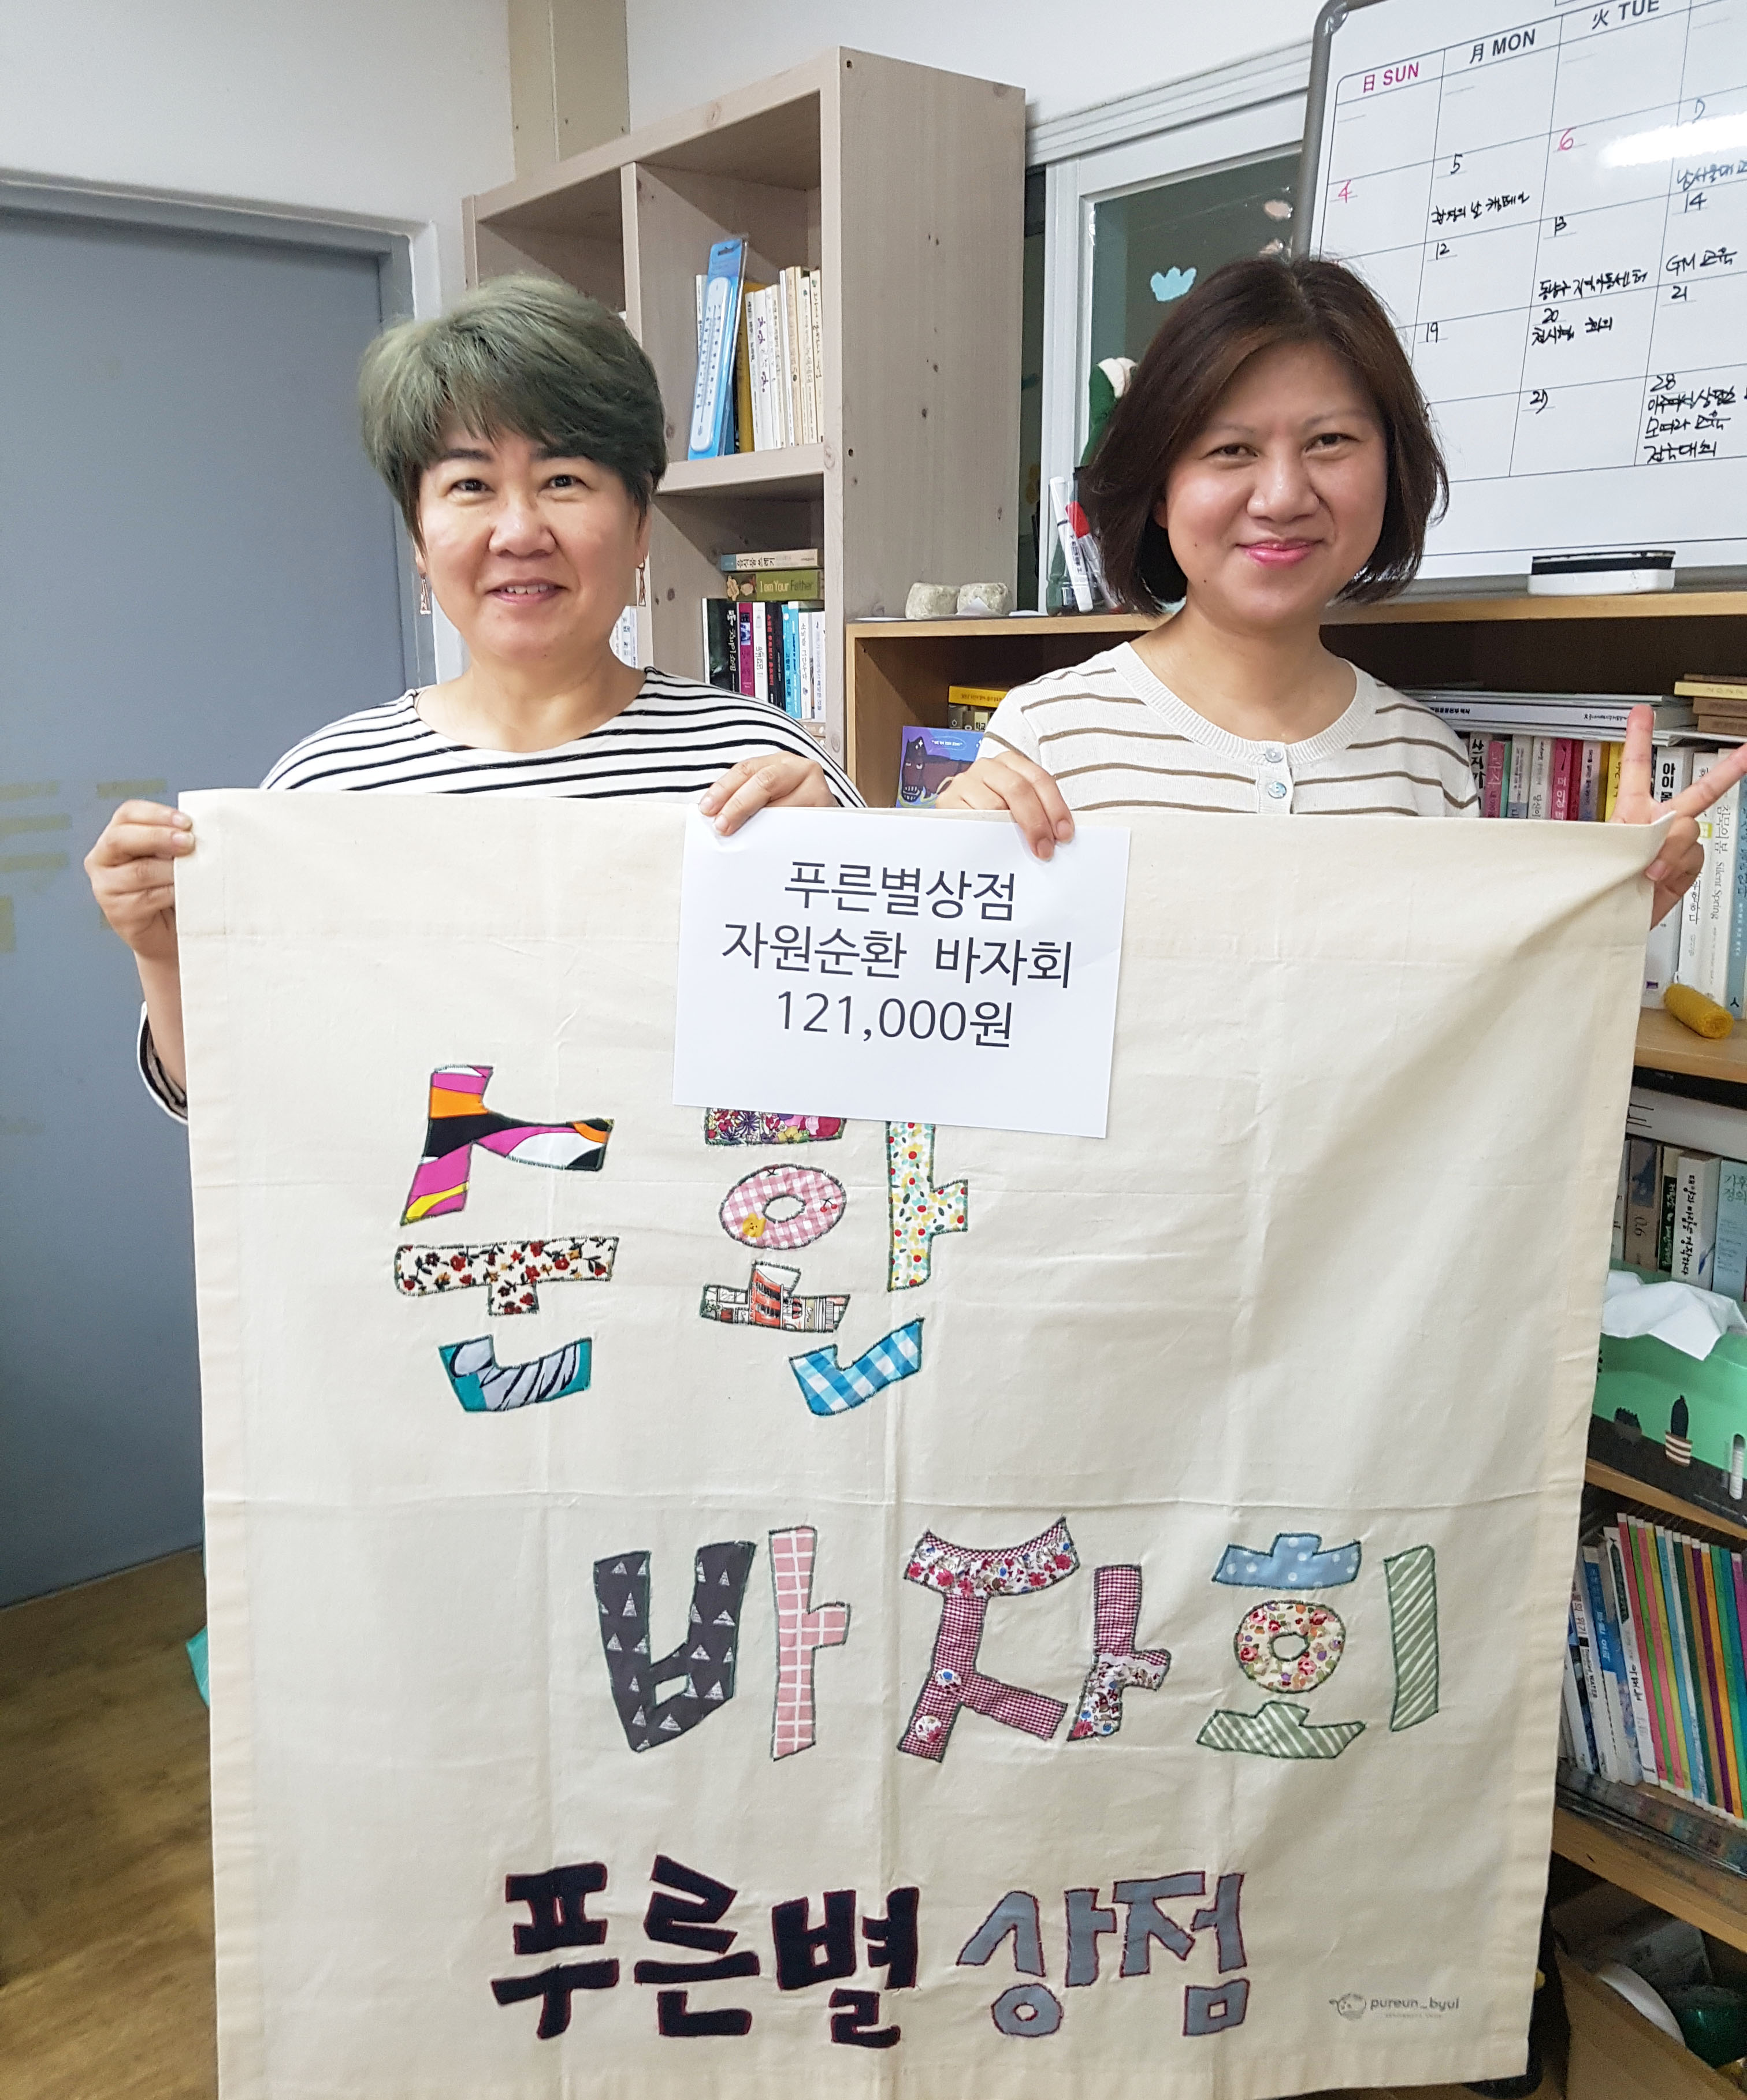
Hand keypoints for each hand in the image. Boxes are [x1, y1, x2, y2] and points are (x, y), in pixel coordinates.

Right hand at [84, 799, 191, 964]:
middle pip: (122, 838)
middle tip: (189, 842)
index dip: (157, 814)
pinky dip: (171, 893)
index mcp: (114, 838)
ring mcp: (105, 887)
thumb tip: (195, 830)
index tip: (187, 822)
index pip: (127, 814)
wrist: (171, 931)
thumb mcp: (170, 857)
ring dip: (171, 870)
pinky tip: (185, 894)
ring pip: (139, 871)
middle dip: (159, 837)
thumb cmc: (171, 887)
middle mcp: (102, 860)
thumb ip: (174, 841)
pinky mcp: (117, 912)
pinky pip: (148, 897)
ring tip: (193, 872)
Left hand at [699, 752, 836, 834]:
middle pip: (764, 782)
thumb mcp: (770, 796)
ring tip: (742, 838)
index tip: (708, 808)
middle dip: (739, 805)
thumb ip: (745, 798)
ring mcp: (816, 789)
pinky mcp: (826, 811)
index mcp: (780, 762)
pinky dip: (779, 836)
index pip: (746, 770)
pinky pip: (797, 824)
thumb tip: (714, 814)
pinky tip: (767, 844)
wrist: (831, 824)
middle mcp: (800, 770)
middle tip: (722, 825)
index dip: (724, 788)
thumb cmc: (795, 809)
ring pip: (781, 806)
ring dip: (758, 825)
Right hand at [936, 750, 1074, 860]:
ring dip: (1010, 831)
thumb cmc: (992, 813)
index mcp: (1010, 763)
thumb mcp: (1016, 805)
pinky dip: (986, 834)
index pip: (1039, 779)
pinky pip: (972, 819)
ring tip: (1020, 849)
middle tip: (1044, 849)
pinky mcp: (947, 801)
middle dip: (1036, 822)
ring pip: (994, 806)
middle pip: (1018, 789)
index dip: (1055, 807)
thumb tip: (1058, 834)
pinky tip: (996, 845)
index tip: (1063, 834)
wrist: (953, 818)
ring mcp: (965, 782)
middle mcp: (987, 767)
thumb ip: (1036, 811)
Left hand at [1613, 707, 1746, 925]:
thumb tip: (1666, 829)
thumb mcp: (1603, 850)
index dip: (1639, 738)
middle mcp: (1656, 824)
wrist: (1602, 919)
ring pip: (1691, 828)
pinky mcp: (1684, 870)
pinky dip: (1675, 865)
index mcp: (1629, 811)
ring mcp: (1673, 848)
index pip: (1635, 769)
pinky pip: (1694, 856)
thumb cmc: (1595, 882)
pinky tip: (1657, 876)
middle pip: (1698, 792)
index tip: (1642, 713)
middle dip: (1727, 771)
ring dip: (1670, 845)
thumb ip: (1634, 833)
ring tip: (1648, 866)